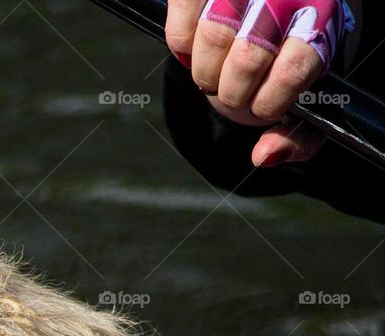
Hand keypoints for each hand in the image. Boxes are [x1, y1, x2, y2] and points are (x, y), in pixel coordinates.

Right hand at [165, 0, 352, 166]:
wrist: (289, 9)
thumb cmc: (295, 58)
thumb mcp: (311, 96)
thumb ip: (299, 135)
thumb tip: (264, 155)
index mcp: (321, 24)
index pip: (293, 68)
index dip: (269, 101)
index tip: (263, 108)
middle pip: (248, 56)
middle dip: (232, 92)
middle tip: (232, 95)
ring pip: (213, 34)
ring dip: (204, 71)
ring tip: (211, 76)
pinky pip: (183, 17)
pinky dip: (180, 44)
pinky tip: (191, 49)